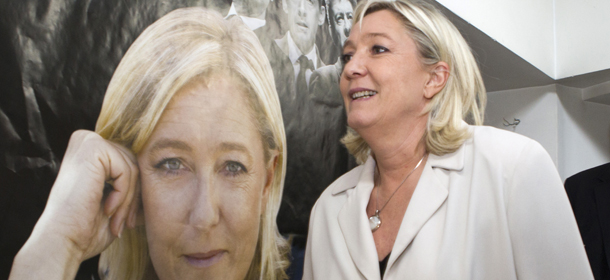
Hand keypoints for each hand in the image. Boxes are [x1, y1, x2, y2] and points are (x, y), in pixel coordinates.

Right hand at [10, 130, 139, 278]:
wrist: (62, 240)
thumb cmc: (86, 227)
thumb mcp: (114, 200)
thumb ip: (130, 181)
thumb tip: (163, 170)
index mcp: (90, 150)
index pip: (130, 164)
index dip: (133, 195)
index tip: (128, 220)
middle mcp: (87, 140)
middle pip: (134, 164)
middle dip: (133, 197)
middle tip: (126, 223)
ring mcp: (88, 141)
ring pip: (133, 168)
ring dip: (128, 200)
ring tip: (117, 221)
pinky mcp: (93, 148)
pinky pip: (127, 170)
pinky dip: (123, 195)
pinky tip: (107, 210)